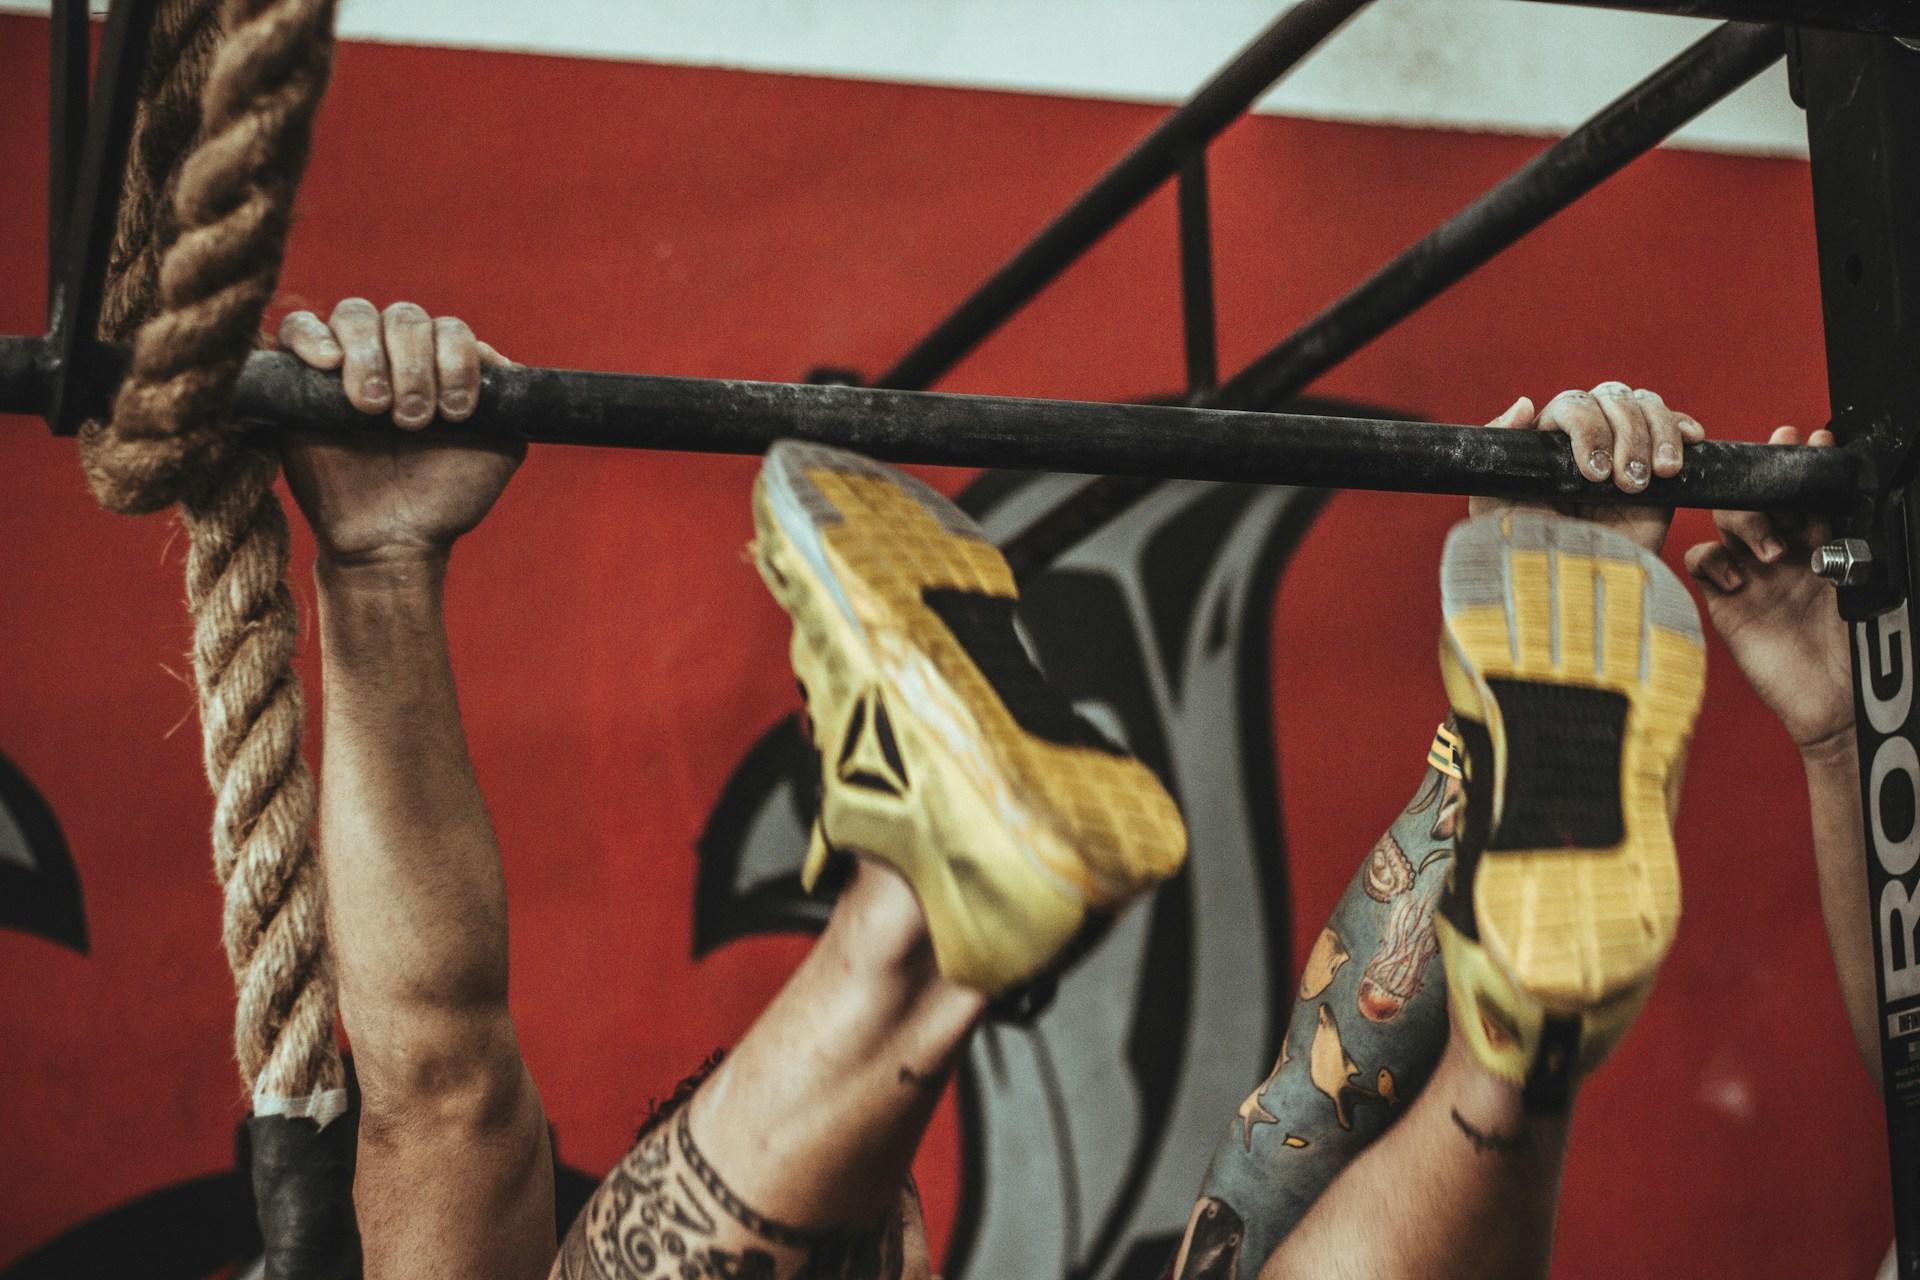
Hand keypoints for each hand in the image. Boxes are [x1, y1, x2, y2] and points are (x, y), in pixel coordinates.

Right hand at [277, 299, 522, 568]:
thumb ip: (507, 406)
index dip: (456, 362)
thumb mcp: (495, 453)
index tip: (457, 413)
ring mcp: (346, 361)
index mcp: (440, 364)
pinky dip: (312, 337)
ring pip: (355, 315)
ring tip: (374, 408)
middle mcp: (395, 353)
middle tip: (412, 420)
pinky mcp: (297, 377)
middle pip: (404, 318)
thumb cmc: (443, 497)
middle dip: (414, 365)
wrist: (390, 540)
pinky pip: (294, 328)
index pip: (450, 330)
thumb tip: (495, 359)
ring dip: (369, 355)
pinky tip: (329, 365)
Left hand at [1468, 382, 1705, 555]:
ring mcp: (1624, 449)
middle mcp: (1586, 438)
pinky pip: (1675, 426)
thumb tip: (1525, 404)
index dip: (1588, 428)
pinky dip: (1681, 428)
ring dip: (1656, 435)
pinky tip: (1685, 446)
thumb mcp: (1493, 505)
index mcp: (1548, 440)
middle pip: (1612, 398)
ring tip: (1654, 477)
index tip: (1592, 474)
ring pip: (1645, 405)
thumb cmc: (1527, 551)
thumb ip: (1496, 452)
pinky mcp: (1658, 471)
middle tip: (1623, 483)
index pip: (1573, 405)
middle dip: (1625, 436)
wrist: (1574, 589)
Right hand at [1685, 426, 1852, 757]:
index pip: (1808, 490)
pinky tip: (1737, 579)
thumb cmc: (1863, 654)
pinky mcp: (1725, 601)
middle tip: (1782, 481)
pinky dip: (1713, 560)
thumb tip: (1864, 502)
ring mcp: (1753, 575)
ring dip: (1746, 522)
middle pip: (1762, 496)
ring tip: (1770, 549)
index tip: (1814, 436)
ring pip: (1729, 520)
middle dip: (1769, 480)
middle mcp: (1787, 553)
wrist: (1837, 708)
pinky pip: (1703, 561)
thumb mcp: (1870, 589)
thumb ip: (1858, 549)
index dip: (1807, 461)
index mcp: (1825, 544)